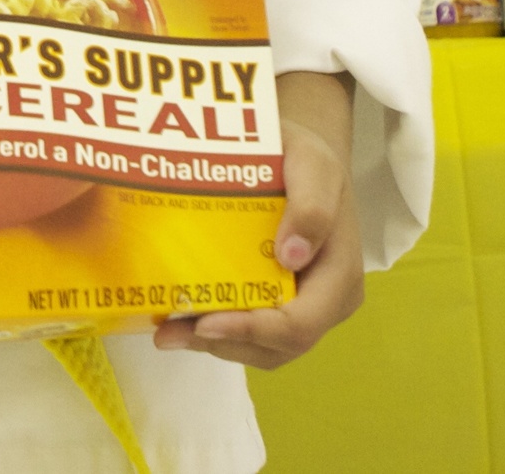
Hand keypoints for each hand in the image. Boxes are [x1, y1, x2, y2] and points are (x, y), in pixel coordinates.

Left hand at [155, 70, 362, 368]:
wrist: (297, 157)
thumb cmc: (306, 160)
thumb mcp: (313, 165)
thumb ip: (311, 205)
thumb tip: (293, 257)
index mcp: (338, 275)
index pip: (301, 324)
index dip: (255, 332)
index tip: (207, 324)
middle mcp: (322, 301)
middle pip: (277, 347)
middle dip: (224, 344)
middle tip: (169, 333)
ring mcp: (299, 306)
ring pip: (260, 348)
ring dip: (213, 346)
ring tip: (166, 331)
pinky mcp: (274, 302)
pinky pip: (248, 331)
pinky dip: (214, 331)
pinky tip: (178, 318)